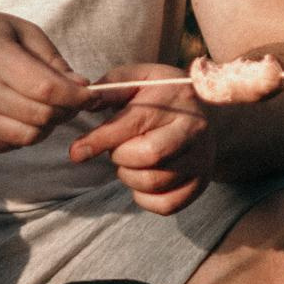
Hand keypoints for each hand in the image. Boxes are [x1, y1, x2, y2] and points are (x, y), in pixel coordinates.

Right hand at [0, 11, 88, 151]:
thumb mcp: (20, 30)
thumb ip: (52, 60)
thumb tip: (82, 88)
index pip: (47, 89)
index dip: (76, 96)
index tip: (89, 95)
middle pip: (41, 116)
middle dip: (65, 111)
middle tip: (70, 100)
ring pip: (28, 137)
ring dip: (46, 125)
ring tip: (43, 107)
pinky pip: (9, 144)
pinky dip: (22, 132)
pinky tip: (16, 112)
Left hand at [69, 63, 214, 214]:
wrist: (207, 108)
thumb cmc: (162, 93)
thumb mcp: (138, 77)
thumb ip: (111, 88)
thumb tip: (85, 103)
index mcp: (177, 100)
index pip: (133, 126)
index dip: (99, 141)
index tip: (76, 152)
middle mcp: (194, 131)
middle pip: (147, 157)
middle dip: (120, 156)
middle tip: (119, 147)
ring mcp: (201, 159)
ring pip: (153, 182)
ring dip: (129, 176)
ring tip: (131, 160)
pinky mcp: (201, 183)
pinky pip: (166, 205)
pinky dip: (144, 197)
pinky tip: (142, 178)